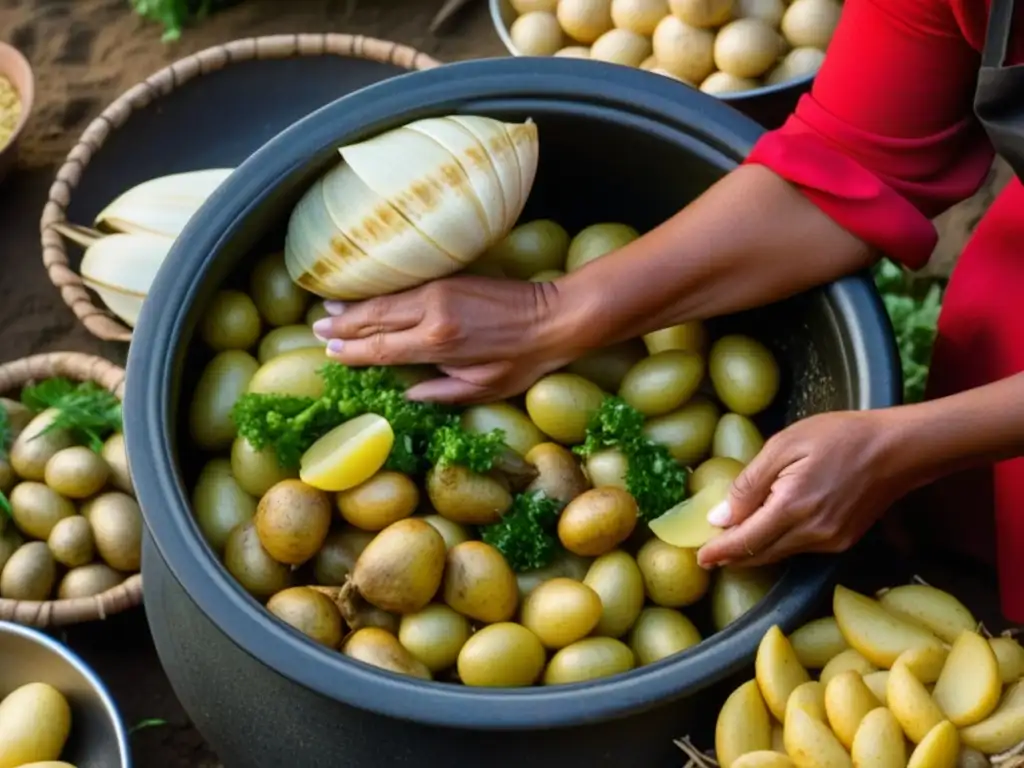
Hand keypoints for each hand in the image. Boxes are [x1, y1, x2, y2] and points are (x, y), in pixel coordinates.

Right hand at [311, 276, 585, 402]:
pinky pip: (403, 286)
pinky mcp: (449, 277)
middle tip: (316, 328)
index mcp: (438, 344)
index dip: (354, 352)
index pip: (382, 349)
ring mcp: (440, 290)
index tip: (330, 352)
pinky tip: (365, 294)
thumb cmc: (522, 361)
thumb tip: (403, 394)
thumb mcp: (481, 388)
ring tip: (328, 309)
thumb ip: (438, 392)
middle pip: (375, 319)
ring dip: (355, 305)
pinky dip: (379, 291)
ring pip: (386, 299)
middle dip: (344, 324)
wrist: (555, 317)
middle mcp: (432, 313)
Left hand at [697, 410, 913, 567]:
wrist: (898, 448)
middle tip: (709, 554)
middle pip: (760, 554)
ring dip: (754, 550)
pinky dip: (779, 544)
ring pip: (780, 554)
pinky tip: (768, 531)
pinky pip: (800, 548)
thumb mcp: (784, 445)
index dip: (719, 552)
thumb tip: (719, 518)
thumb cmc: (839, 436)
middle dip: (732, 556)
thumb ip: (749, 483)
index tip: (700, 558)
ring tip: (731, 542)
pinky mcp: (843, 541)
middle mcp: (812, 532)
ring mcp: (830, 541)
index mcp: (792, 506)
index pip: (745, 541)